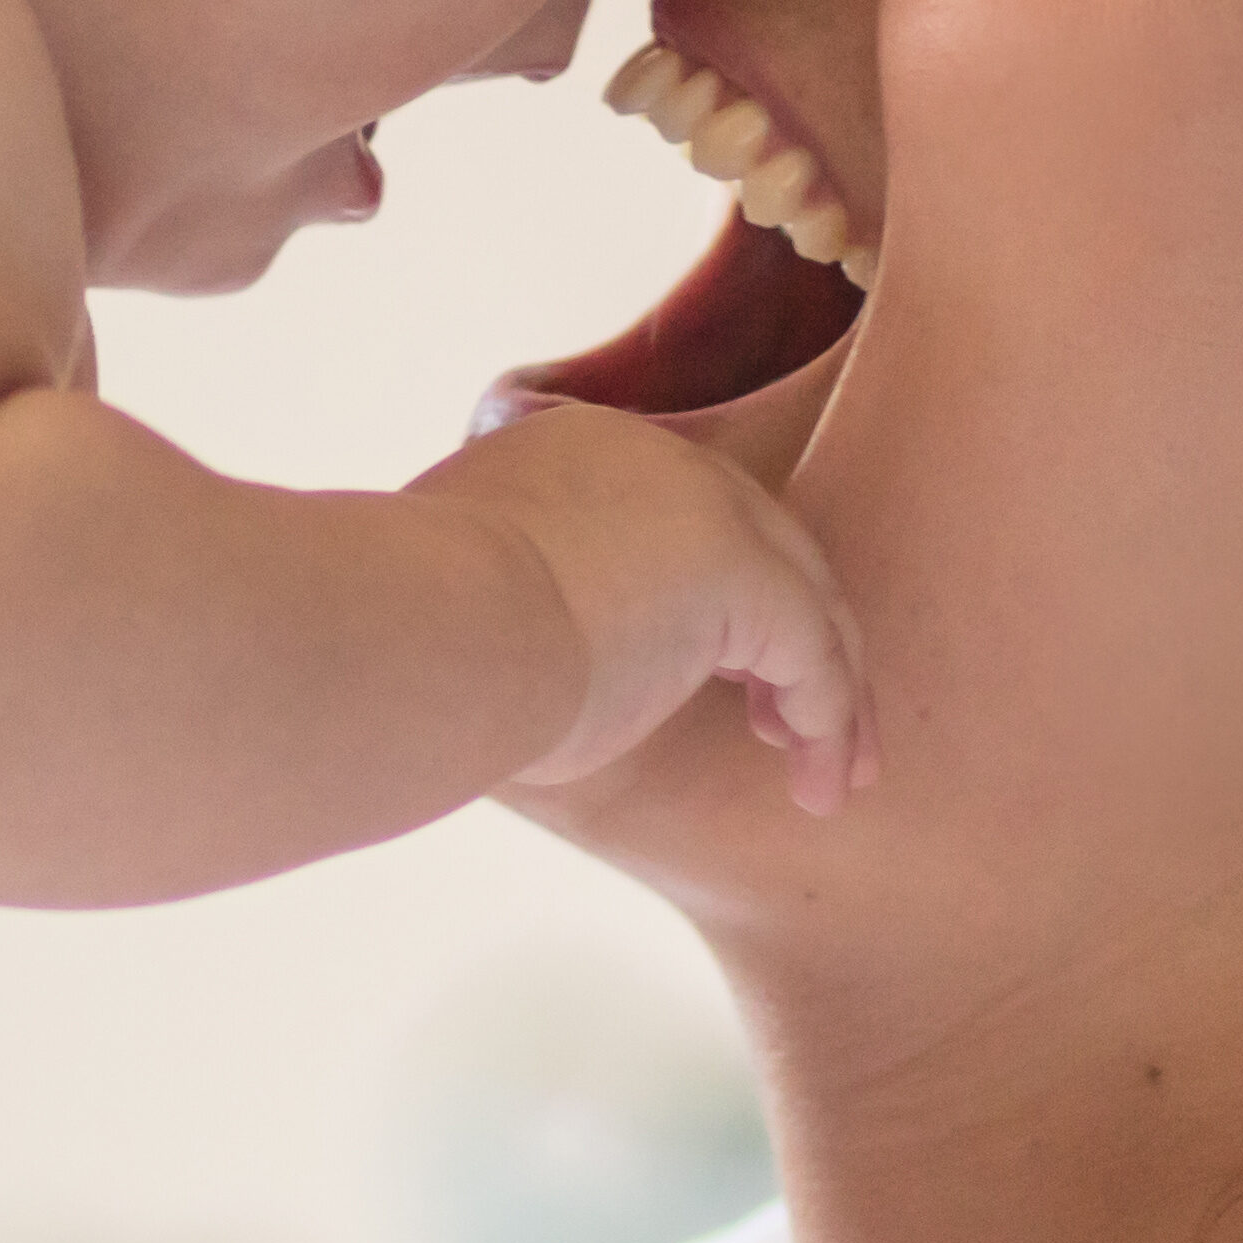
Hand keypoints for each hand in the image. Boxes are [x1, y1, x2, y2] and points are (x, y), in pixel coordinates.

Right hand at [408, 398, 870, 807]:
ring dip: (827, 698)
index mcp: (581, 456)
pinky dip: (831, 725)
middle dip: (791, 643)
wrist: (418, 630)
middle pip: (763, 549)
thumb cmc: (410, 641)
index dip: (717, 606)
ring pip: (805, 601)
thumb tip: (518, 658)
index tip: (727, 681)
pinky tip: (820, 786)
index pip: (685, 520)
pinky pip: (816, 656)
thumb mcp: (462, 599)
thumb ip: (514, 600)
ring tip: (831, 781)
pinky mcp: (742, 571)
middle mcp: (654, 463)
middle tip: (788, 729)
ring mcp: (705, 509)